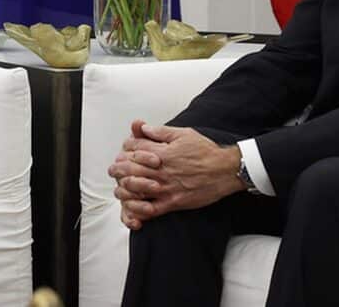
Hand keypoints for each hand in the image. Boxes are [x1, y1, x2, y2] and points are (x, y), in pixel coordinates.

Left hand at [108, 119, 244, 229]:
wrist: (225, 171)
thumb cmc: (206, 151)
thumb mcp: (184, 134)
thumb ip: (161, 132)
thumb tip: (143, 127)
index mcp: (162, 152)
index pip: (134, 150)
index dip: (125, 150)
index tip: (122, 152)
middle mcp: (161, 170)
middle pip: (130, 169)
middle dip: (118, 170)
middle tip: (113, 171)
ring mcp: (166, 187)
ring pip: (137, 189)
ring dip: (124, 189)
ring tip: (119, 189)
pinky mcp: (173, 203)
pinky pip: (151, 209)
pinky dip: (139, 209)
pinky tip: (133, 208)